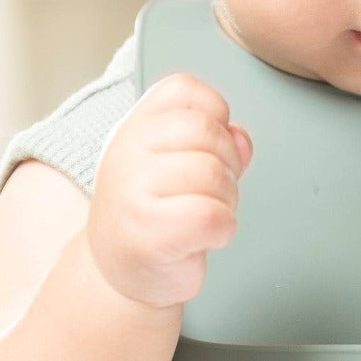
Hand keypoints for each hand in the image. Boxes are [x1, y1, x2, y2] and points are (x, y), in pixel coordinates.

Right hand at [87, 73, 252, 308]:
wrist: (120, 271)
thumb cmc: (154, 213)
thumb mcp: (176, 163)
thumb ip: (214, 140)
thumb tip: (240, 138)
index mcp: (134, 126)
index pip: (185, 89)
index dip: (215, 116)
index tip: (205, 149)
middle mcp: (126, 151)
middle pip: (206, 131)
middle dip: (227, 163)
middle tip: (210, 191)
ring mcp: (132, 191)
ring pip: (214, 174)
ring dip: (226, 200)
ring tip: (202, 216)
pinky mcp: (148, 232)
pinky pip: (214, 216)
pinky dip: (223, 230)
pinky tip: (201, 238)